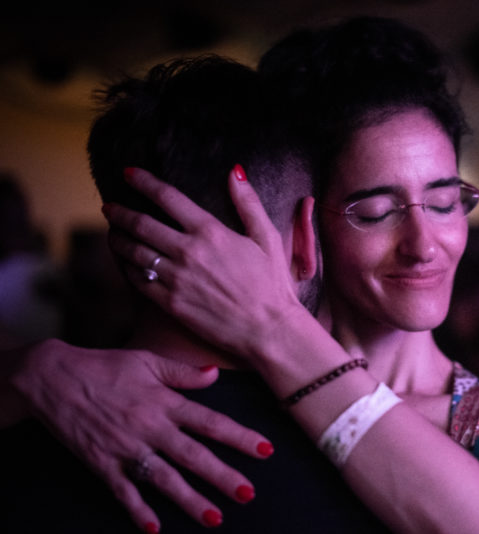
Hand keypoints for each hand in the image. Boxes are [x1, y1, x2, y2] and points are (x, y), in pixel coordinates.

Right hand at [9, 338, 273, 531]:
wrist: (53, 377)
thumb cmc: (105, 366)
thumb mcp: (147, 361)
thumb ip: (183, 372)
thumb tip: (214, 375)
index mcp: (164, 402)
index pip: (210, 422)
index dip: (239, 436)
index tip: (264, 450)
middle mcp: (150, 427)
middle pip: (193, 456)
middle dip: (222, 476)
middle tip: (248, 494)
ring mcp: (126, 448)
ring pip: (164, 479)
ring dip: (190, 500)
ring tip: (215, 518)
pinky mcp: (101, 463)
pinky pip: (123, 491)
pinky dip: (138, 510)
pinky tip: (154, 528)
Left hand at [102, 166, 305, 361]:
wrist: (268, 330)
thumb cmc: (273, 284)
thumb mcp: (268, 238)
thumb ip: (249, 203)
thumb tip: (235, 172)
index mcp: (211, 232)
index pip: (168, 197)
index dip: (144, 181)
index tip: (128, 173)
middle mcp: (188, 252)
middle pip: (141, 224)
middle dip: (120, 212)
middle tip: (109, 206)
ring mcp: (176, 279)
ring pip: (133, 252)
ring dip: (118, 238)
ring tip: (112, 232)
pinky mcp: (170, 303)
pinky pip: (137, 281)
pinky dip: (126, 268)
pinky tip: (125, 263)